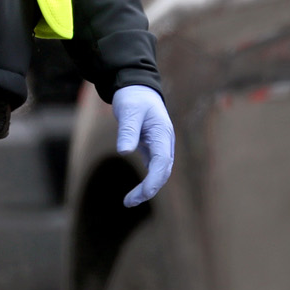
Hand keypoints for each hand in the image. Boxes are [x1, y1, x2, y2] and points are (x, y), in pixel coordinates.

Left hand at [113, 84, 173, 206]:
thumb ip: (127, 130)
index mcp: (163, 133)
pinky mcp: (153, 148)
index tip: (141, 193)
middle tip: (129, 201)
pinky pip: (153, 169)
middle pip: (163, 172)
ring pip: (159, 173)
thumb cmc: (133, 98)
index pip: (162, 162)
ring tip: (129, 201)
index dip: (153, 180)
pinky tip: (135, 192)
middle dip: (149, 189)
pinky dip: (146, 181)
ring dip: (148, 188)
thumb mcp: (128, 110)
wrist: (138, 88)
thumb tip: (124, 152)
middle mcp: (165, 142)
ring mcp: (161, 146)